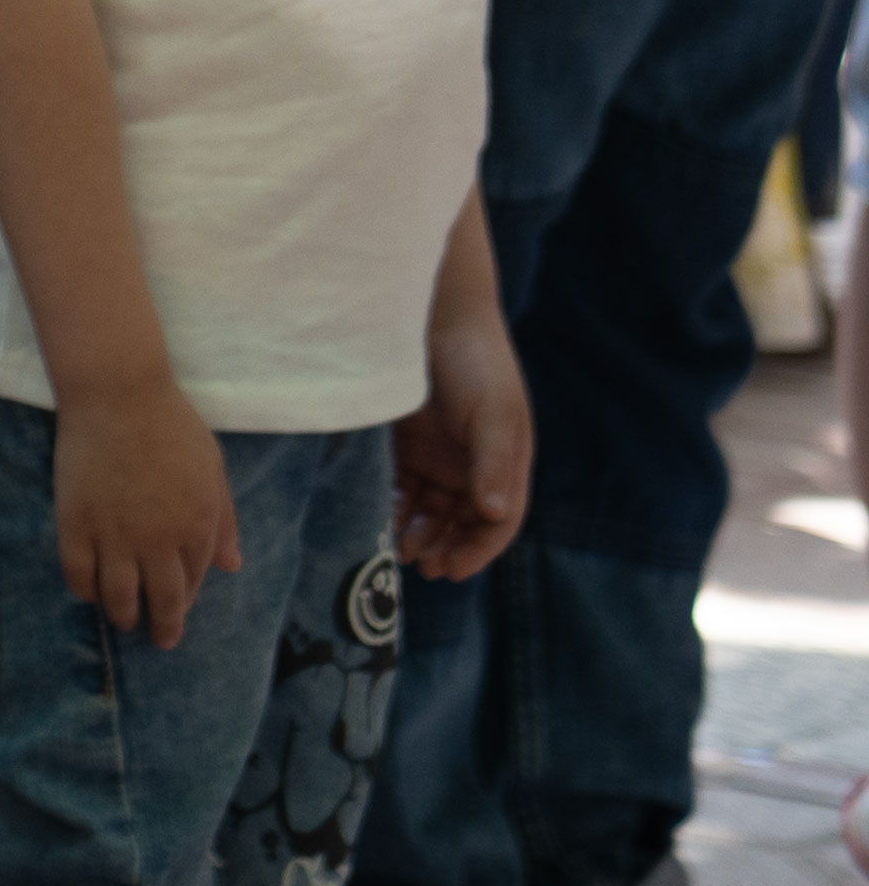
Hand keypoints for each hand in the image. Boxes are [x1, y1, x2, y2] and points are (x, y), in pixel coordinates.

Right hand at [53, 372, 243, 645]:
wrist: (117, 394)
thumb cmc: (172, 426)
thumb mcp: (213, 471)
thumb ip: (224, 521)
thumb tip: (232, 567)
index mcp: (198, 526)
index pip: (194, 580)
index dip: (186, 599)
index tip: (178, 609)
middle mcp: (159, 540)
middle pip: (162, 599)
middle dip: (162, 626)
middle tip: (159, 639)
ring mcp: (115, 534)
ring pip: (119, 596)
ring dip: (123, 615)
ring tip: (123, 621)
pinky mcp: (76, 523)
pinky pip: (78, 573)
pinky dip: (84, 589)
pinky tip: (89, 591)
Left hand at [398, 299, 534, 584]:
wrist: (433, 315)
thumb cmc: (475, 362)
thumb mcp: (492, 412)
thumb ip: (493, 463)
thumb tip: (494, 514)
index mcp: (505, 464)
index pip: (498, 521)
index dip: (478, 549)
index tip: (452, 570)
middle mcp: (474, 467)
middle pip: (462, 522)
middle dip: (445, 547)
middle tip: (420, 566)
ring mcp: (440, 456)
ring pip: (430, 511)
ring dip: (418, 533)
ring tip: (398, 550)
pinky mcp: (407, 444)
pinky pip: (401, 487)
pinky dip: (394, 507)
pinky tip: (380, 520)